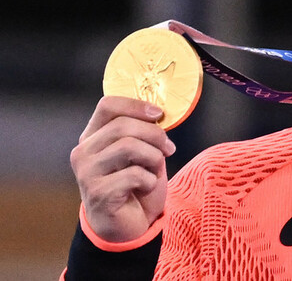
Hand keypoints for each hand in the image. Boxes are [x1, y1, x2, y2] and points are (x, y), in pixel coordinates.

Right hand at [70, 96, 174, 242]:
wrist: (127, 226)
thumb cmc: (135, 185)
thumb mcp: (141, 152)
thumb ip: (142, 133)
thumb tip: (158, 114)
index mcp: (92, 136)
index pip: (108, 105)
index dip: (137, 105)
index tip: (159, 115)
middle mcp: (83, 152)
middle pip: (123, 125)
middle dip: (155, 135)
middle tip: (169, 149)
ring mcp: (87, 173)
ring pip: (129, 146)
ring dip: (154, 157)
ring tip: (156, 169)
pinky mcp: (98, 193)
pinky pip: (134, 175)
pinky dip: (150, 180)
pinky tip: (146, 187)